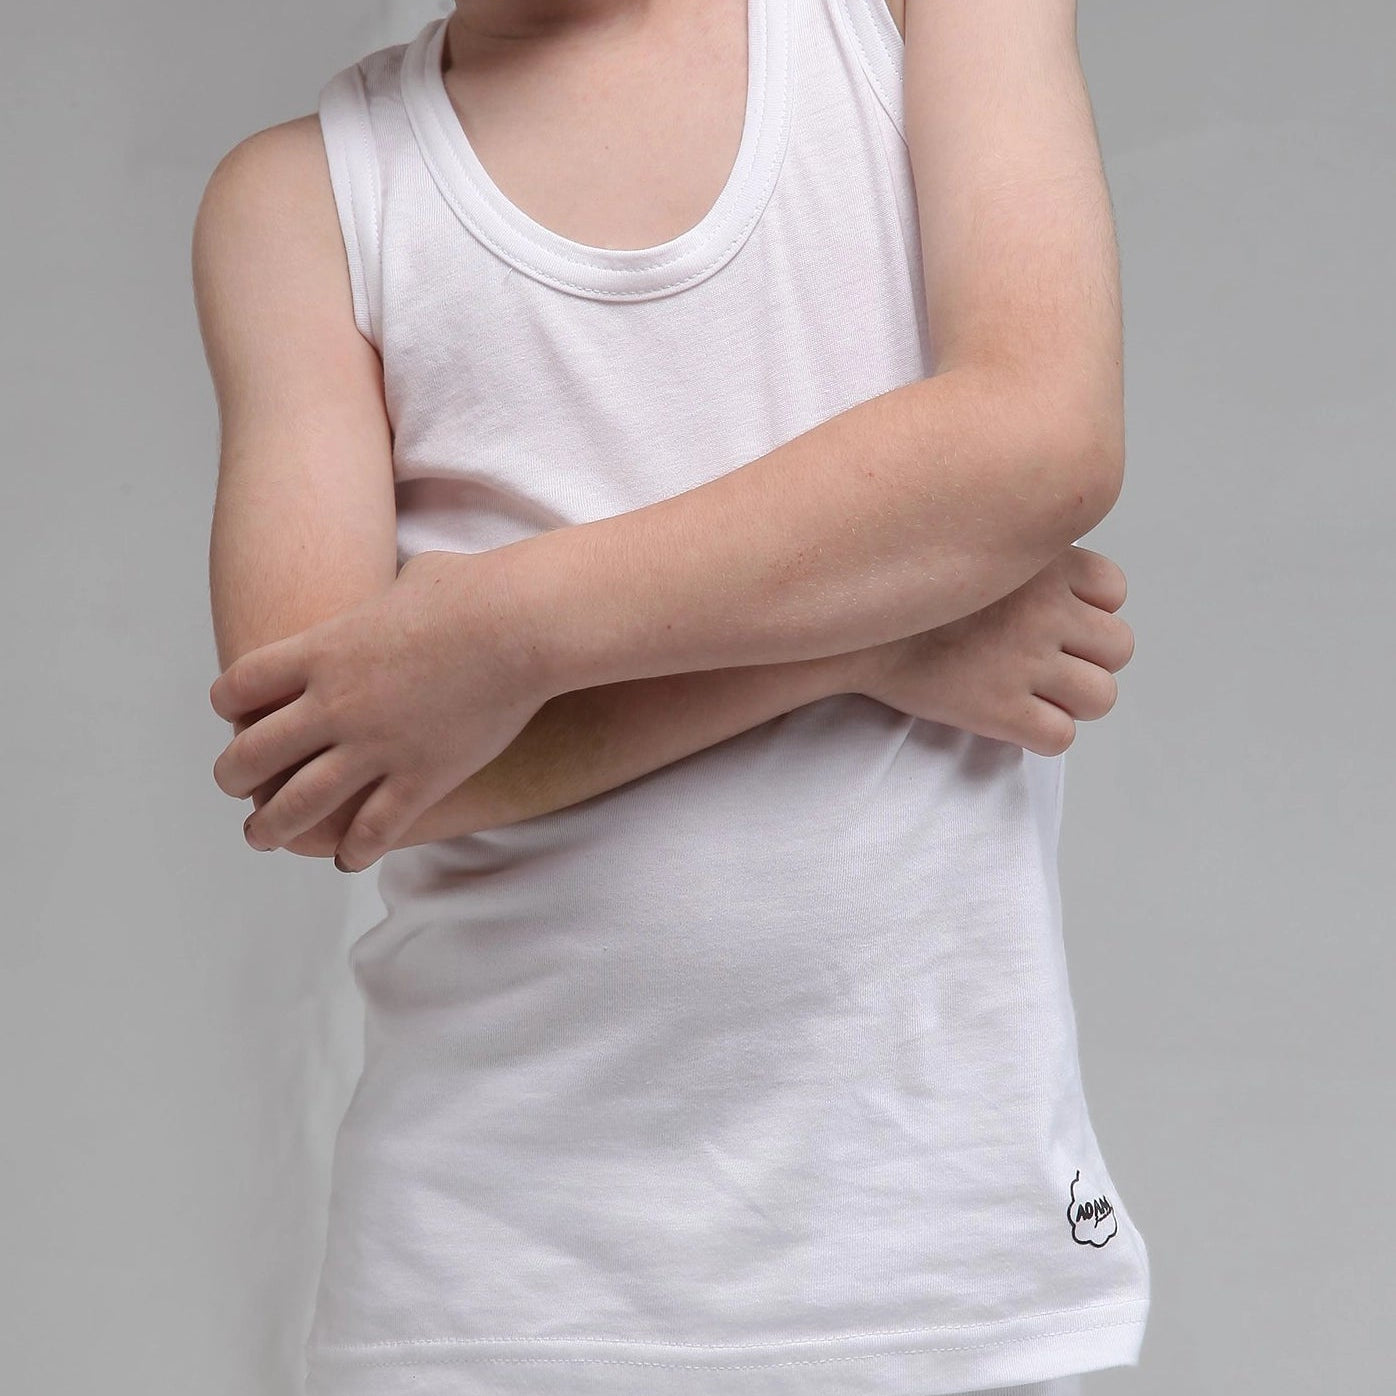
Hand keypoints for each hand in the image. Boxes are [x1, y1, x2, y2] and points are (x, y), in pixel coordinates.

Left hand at [209, 549, 548, 871]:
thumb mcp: (413, 578)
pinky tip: (346, 858)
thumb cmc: (476, 588)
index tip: (234, 714)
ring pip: (299, 804)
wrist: (523, 624)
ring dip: (272, 826)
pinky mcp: (421, 777)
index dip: (229, 704)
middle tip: (235, 785)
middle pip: (253, 753)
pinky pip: (372, 829)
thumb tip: (406, 588)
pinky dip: (353, 850)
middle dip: (234, 776)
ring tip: (263, 835)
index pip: (241, 685)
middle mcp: (335, 704)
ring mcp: (375, 746)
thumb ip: (391, 595)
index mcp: (323, 650)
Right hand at [851, 544, 1133, 754]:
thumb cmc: (892, 584)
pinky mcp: (1001, 710)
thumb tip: (1039, 570)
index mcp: (1040, 561)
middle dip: (1089, 660)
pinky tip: (1010, 721)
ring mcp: (1026, 661)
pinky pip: (1059, 737)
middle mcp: (1044, 609)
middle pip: (1119, 647)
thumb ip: (1011, 548)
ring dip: (1073, 701)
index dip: (1089, 609)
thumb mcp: (961, 536)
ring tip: (1034, 695)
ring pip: (1101, 697)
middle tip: (1044, 663)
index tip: (1051, 618)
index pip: (1114, 591)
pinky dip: (1042, 734)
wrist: (839, 627)